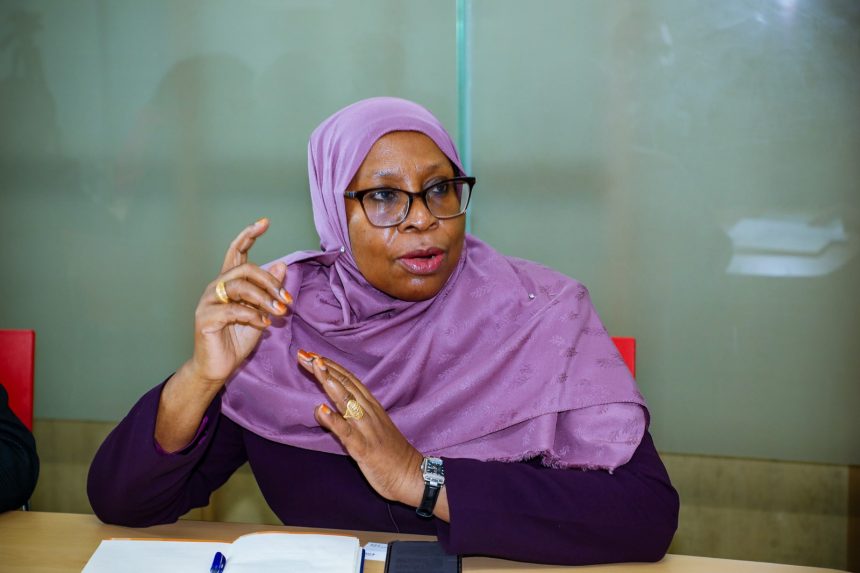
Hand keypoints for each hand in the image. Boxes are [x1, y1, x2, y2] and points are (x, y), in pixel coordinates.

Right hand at [189, 218, 291, 385]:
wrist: (218, 367)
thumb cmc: (237, 339)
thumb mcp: (261, 312)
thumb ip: (270, 291)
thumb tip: (282, 265)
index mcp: (228, 283)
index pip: (236, 252)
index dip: (248, 236)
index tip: (264, 222)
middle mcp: (216, 288)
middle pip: (244, 270)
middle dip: (270, 282)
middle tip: (287, 301)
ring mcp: (208, 302)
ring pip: (239, 288)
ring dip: (265, 299)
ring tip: (279, 313)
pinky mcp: (205, 319)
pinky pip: (233, 310)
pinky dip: (254, 316)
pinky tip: (265, 325)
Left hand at [297, 350, 426, 508]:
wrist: (411, 476)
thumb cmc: (389, 454)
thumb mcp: (369, 429)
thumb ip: (347, 416)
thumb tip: (322, 407)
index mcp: (371, 406)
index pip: (349, 380)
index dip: (331, 366)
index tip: (312, 354)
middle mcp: (369, 413)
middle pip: (346, 385)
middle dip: (325, 368)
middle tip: (306, 354)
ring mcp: (368, 429)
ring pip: (348, 402)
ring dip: (331, 384)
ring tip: (316, 368)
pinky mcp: (365, 448)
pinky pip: (347, 433)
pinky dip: (334, 420)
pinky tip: (321, 410)